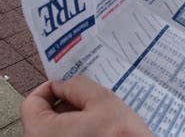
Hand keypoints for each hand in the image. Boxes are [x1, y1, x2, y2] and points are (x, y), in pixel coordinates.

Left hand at [21, 76, 150, 136]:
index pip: (32, 102)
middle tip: (90, 99)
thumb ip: (78, 86)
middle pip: (44, 117)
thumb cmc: (120, 136)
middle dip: (67, 104)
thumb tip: (64, 85)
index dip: (52, 88)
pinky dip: (80, 133)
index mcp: (42, 132)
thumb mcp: (102, 100)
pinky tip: (100, 130)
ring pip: (58, 130)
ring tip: (100, 116)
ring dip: (76, 119)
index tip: (69, 84)